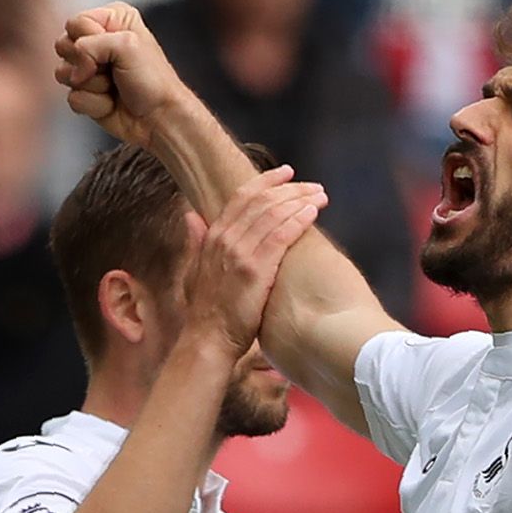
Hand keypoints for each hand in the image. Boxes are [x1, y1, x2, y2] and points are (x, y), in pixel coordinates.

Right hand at [53, 2, 191, 147]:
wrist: (161, 118)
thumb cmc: (153, 81)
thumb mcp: (127, 45)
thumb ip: (89, 44)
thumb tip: (74, 67)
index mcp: (112, 19)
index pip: (75, 23)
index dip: (90, 40)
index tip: (115, 53)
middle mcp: (98, 40)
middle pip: (63, 46)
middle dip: (87, 64)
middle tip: (113, 71)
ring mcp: (89, 68)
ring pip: (63, 73)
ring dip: (91, 85)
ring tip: (113, 87)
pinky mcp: (86, 93)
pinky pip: (72, 97)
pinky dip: (93, 104)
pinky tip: (111, 103)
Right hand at [180, 165, 327, 358]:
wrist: (209, 339)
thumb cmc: (207, 310)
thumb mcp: (195, 270)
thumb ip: (196, 241)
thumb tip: (191, 215)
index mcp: (213, 236)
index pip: (242, 196)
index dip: (267, 181)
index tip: (288, 173)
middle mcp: (225, 239)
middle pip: (262, 201)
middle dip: (291, 189)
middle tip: (314, 186)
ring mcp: (240, 254)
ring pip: (273, 214)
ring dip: (300, 201)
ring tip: (320, 196)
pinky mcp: (255, 270)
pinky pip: (280, 236)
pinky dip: (298, 220)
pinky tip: (313, 213)